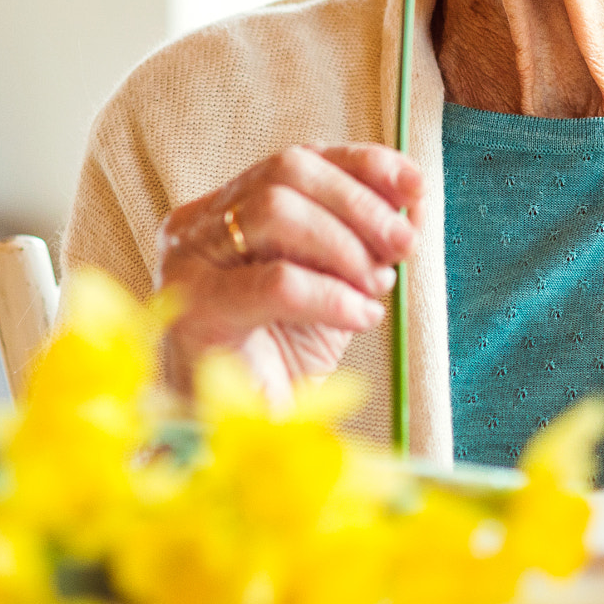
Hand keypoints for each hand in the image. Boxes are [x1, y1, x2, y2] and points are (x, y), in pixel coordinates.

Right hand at [156, 143, 420, 403]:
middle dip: (360, 204)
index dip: (363, 164)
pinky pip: (277, 282)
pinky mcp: (192, 315)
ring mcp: (187, 266)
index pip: (300, 159)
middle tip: (403, 246)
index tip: (416, 185)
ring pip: (275, 212)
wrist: (238, 443)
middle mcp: (197, 228)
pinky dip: (333, 295)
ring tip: (376, 288)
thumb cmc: (282, 360)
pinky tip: (359, 317)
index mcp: (227, 211)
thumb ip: (363, 237)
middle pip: (287, 171)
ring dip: (346, 245)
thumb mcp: (334, 283)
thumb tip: (413, 196)